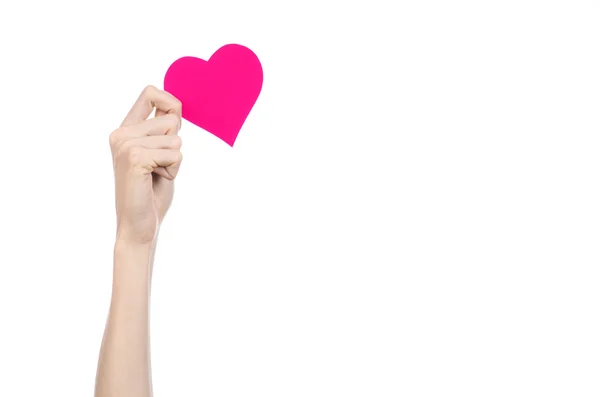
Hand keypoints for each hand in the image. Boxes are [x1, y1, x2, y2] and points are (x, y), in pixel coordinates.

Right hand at [109, 85, 182, 244]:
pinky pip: (175, 154)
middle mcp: (121, 133)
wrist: (139, 225)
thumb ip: (163, 131)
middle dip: (175, 146)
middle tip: (158, 167)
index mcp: (126, 129)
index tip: (176, 123)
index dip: (171, 102)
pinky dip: (173, 170)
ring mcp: (125, 144)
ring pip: (175, 139)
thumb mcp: (161, 154)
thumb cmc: (152, 191)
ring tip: (155, 175)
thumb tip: (175, 107)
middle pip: (171, 120)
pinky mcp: (134, 157)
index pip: (150, 93)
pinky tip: (155, 181)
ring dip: (174, 161)